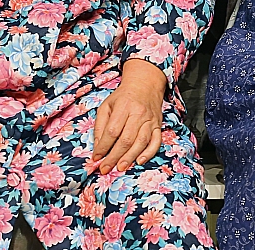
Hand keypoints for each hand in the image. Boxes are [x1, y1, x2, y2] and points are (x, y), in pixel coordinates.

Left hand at [92, 59, 165, 174]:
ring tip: (120, 168)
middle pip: (126, 139)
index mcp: (124, 106)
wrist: (145, 85)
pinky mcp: (158, 125)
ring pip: (141, 142)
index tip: (96, 157)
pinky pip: (156, 142)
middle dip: (114, 156)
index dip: (103, 146)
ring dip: (130, 157)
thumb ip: (100, 126)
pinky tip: (139, 161)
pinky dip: (149, 153)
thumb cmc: (123, 97)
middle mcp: (139, 113)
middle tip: (105, 168)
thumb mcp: (106, 106)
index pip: (112, 130)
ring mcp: (150, 120)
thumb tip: (98, 147)